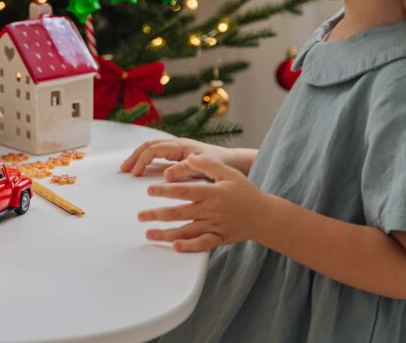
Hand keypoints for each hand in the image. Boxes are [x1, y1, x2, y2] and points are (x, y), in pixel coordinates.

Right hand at [120, 137, 232, 179]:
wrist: (230, 159)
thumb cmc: (218, 163)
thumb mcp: (202, 167)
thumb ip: (184, 170)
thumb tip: (165, 175)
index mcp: (179, 145)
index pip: (153, 150)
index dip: (142, 161)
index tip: (134, 174)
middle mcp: (175, 143)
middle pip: (148, 146)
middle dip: (134, 157)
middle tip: (123, 169)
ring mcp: (175, 147)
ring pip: (150, 148)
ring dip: (138, 156)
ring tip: (127, 168)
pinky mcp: (177, 152)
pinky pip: (156, 152)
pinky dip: (145, 158)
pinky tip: (141, 167)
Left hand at [138, 155, 270, 251]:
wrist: (265, 216)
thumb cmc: (246, 192)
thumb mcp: (229, 172)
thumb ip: (208, 164)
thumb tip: (190, 158)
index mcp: (212, 193)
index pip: (185, 191)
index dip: (167, 191)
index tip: (150, 191)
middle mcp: (211, 210)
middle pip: (180, 213)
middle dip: (158, 214)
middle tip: (140, 215)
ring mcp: (214, 226)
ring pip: (187, 230)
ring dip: (166, 233)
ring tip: (149, 233)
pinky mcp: (219, 238)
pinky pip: (202, 244)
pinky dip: (189, 246)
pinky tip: (175, 247)